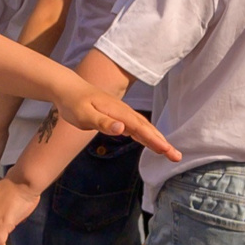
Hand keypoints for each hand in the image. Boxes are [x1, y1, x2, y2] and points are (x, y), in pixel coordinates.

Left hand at [52, 86, 176, 162]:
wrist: (68, 88)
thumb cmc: (74, 103)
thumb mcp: (84, 115)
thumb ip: (103, 122)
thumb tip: (122, 128)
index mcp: (118, 112)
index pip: (140, 128)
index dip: (154, 140)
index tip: (167, 151)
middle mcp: (124, 112)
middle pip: (147, 129)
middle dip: (162, 142)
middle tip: (177, 156)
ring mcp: (122, 114)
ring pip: (144, 128)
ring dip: (157, 140)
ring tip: (169, 152)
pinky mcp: (117, 117)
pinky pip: (136, 128)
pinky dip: (146, 136)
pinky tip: (151, 142)